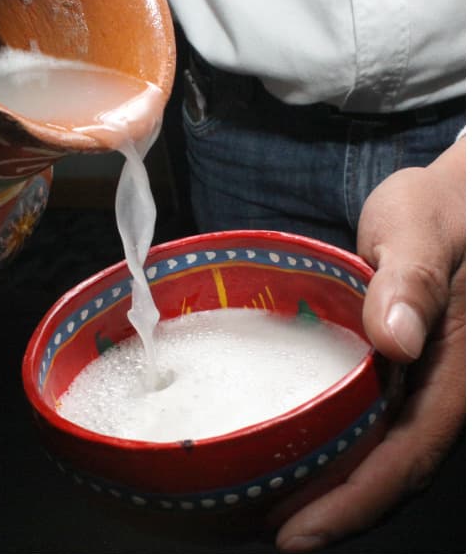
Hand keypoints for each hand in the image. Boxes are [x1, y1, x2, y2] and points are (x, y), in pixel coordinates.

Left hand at [276, 137, 465, 550]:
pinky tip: (299, 459)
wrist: (460, 196)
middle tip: (269, 530)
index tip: (300, 528)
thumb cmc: (443, 206)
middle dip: (337, 508)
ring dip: (337, 489)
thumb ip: (411, 280)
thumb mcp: (420, 227)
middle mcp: (446, 386)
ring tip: (274, 510)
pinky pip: (379, 426)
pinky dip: (341, 453)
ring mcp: (428, 383)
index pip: (410, 450)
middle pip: (396, 467)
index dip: (357, 497)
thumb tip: (397, 339)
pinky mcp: (408, 374)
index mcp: (458, 365)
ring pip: (388, 454)